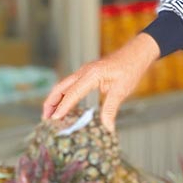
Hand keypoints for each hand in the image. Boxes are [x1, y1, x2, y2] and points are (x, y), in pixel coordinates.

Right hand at [42, 34, 160, 129]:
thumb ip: (111, 109)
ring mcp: (85, 71)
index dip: (62, 107)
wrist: (137, 53)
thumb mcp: (122, 90)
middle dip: (51, 102)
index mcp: (91, 74)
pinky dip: (64, 95)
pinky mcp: (88, 73)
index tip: (53, 119)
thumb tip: (107, 128)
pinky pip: (71, 84)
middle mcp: (84, 71)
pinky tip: (64, 104)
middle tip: (45, 118)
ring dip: (55, 98)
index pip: (72, 93)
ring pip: (64, 85)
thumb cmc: (131, 68)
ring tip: (49, 114)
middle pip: (61, 87)